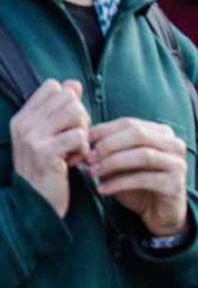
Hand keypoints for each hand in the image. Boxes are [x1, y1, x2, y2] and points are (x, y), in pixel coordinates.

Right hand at [8, 79, 90, 217]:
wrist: (36, 204)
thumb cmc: (49, 170)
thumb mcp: (50, 137)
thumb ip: (60, 110)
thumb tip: (75, 84)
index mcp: (23, 117)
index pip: (53, 86)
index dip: (69, 102)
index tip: (67, 125)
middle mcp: (24, 123)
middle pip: (69, 97)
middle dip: (81, 117)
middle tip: (75, 140)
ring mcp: (32, 137)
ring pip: (75, 112)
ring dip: (83, 132)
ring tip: (74, 150)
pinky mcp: (45, 151)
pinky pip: (79, 136)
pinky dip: (84, 150)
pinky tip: (74, 162)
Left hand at [87, 116, 189, 236]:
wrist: (159, 213)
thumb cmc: (138, 185)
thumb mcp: (121, 164)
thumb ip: (107, 151)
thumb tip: (81, 143)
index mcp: (162, 133)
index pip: (129, 123)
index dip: (103, 131)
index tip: (82, 143)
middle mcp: (174, 144)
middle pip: (138, 134)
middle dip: (109, 145)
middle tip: (88, 158)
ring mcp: (177, 164)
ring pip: (143, 155)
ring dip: (113, 162)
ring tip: (93, 172)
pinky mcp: (175, 184)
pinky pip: (144, 179)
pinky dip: (119, 183)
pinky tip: (103, 189)